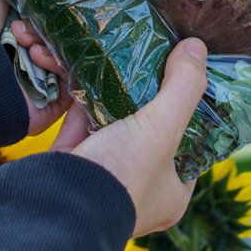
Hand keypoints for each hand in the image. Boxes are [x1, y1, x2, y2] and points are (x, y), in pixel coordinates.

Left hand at [0, 0, 70, 136]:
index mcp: (12, 31)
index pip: (48, 18)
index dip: (45, 10)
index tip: (26, 8)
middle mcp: (25, 57)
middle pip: (60, 38)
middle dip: (47, 29)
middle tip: (21, 28)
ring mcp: (37, 83)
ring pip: (68, 59)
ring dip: (52, 46)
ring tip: (27, 45)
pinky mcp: (48, 106)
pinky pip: (72, 85)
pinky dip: (60, 66)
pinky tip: (36, 57)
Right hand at [48, 38, 208, 236]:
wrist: (53, 202)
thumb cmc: (121, 174)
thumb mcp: (162, 128)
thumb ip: (183, 87)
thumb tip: (197, 47)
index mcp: (171, 194)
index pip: (192, 149)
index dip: (192, 115)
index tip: (189, 81)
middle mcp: (141, 188)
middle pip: (152, 134)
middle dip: (151, 101)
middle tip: (157, 64)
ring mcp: (105, 175)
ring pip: (116, 128)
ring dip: (118, 97)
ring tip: (127, 59)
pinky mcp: (74, 160)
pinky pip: (84, 124)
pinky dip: (87, 100)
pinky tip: (92, 70)